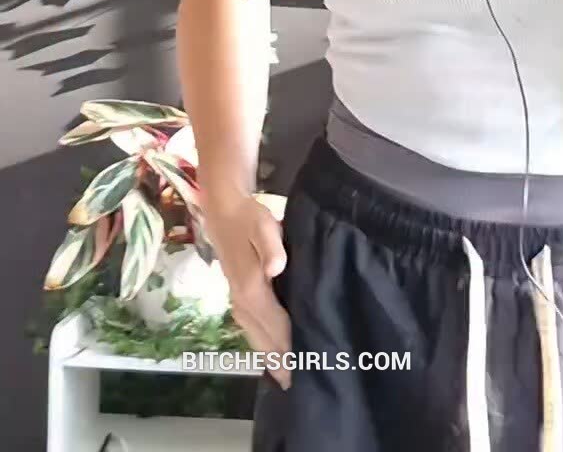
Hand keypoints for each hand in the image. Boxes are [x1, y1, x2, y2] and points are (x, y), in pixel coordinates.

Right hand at [200, 188, 291, 388]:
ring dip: (270, 357)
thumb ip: (271, 246)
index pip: (276, 325)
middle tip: (300, 384)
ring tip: (287, 378)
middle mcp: (242, 301)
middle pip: (264, 339)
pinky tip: (272, 354)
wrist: (223, 210)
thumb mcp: (263, 224)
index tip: (307, 367)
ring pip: (255, 337)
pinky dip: (262, 345)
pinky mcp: (238, 297)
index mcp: (251, 289)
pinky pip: (251, 329)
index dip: (291, 346)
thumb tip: (276, 268)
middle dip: (281, 361)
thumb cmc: (248, 217)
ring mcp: (237, 301)